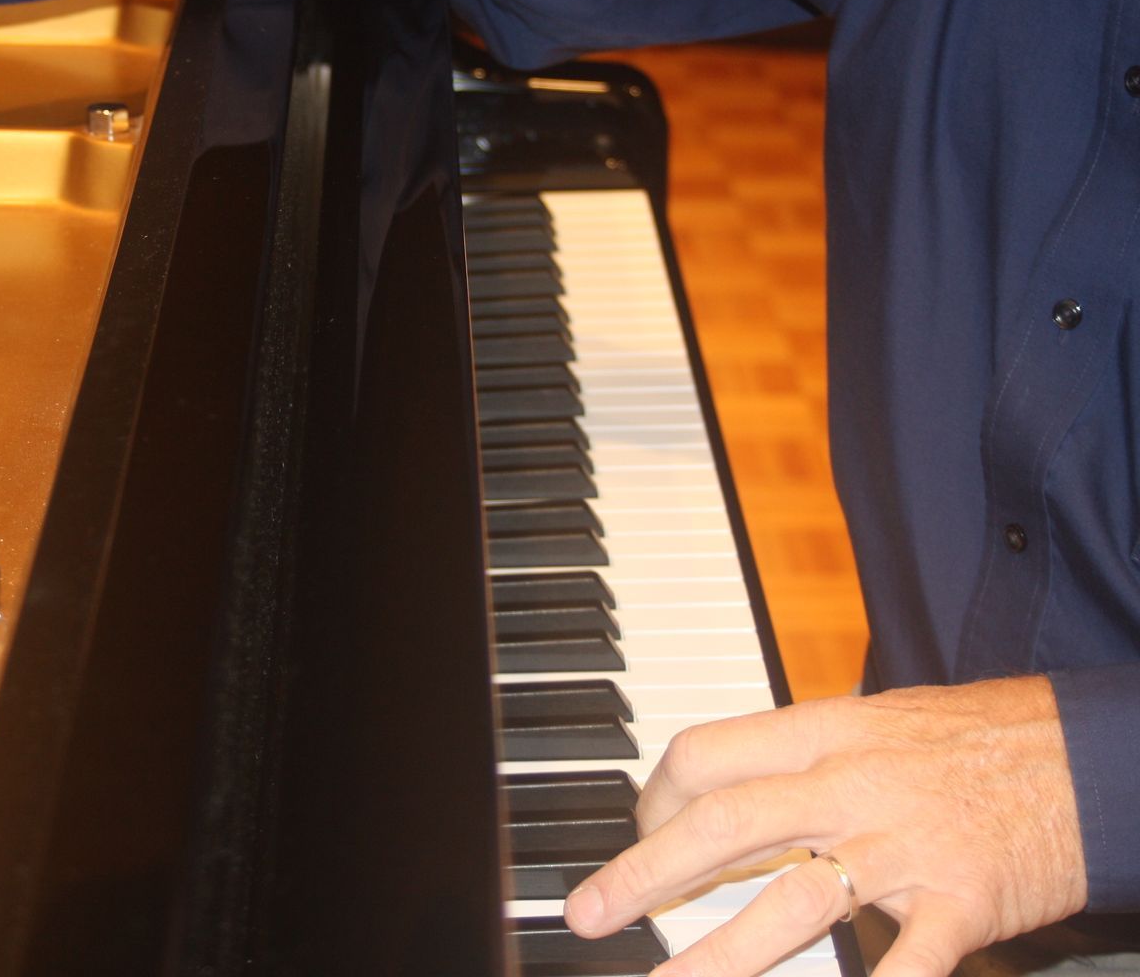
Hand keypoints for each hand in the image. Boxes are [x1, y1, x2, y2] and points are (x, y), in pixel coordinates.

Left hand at [564, 677, 1086, 976]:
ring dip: (720, 953)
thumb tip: (722, 792)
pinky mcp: (960, 901)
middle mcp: (851, 785)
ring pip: (793, 900)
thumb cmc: (975, 741)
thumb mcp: (874, 724)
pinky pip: (907, 962)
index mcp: (823, 734)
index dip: (652, 799)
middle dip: (644, 872)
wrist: (1085, 754)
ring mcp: (903, 845)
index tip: (635, 837)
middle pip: (724, 825)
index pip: (704, 756)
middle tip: (590, 913)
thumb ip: (801, 759)